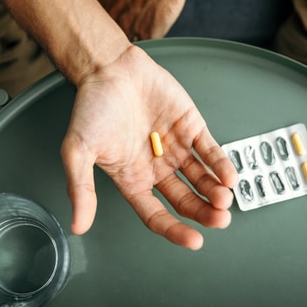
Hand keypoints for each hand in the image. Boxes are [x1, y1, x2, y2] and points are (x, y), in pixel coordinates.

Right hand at [60, 45, 237, 249]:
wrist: (109, 67)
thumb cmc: (91, 106)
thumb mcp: (77, 150)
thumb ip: (81, 188)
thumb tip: (78, 226)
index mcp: (132, 179)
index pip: (156, 214)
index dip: (174, 230)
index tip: (193, 240)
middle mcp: (157, 167)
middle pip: (185, 199)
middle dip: (204, 212)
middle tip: (220, 219)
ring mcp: (176, 147)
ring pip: (202, 177)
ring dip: (215, 190)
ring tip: (225, 198)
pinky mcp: (191, 126)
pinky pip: (210, 150)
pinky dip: (221, 164)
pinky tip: (229, 176)